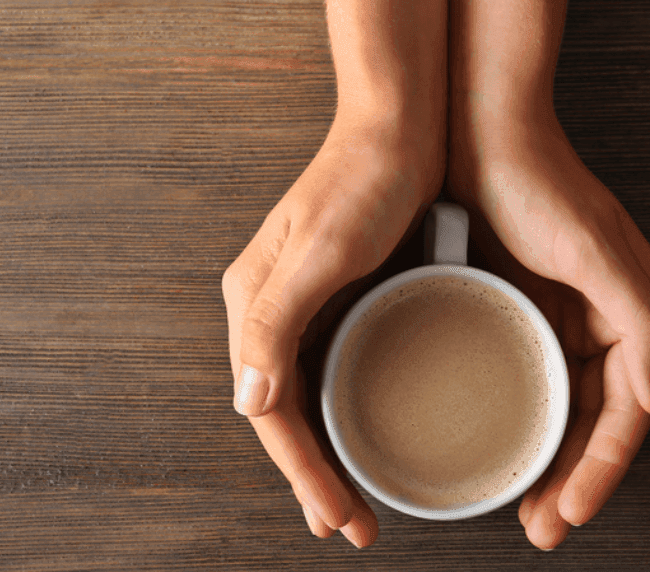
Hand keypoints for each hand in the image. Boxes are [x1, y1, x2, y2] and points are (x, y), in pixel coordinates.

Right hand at [222, 112, 443, 547]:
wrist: (401, 122)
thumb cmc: (366, 179)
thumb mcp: (322, 251)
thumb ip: (277, 322)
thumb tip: (248, 401)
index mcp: (253, 302)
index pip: (269, 409)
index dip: (301, 470)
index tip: (337, 517)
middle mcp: (267, 309)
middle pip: (281, 414)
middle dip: (311, 477)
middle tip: (351, 528)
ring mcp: (299, 304)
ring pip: (302, 400)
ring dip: (324, 456)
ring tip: (351, 505)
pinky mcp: (333, 297)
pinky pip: (326, 372)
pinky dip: (339, 416)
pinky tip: (362, 437)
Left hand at [447, 101, 649, 550]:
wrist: (479, 133)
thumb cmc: (539, 185)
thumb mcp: (599, 255)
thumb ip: (644, 326)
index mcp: (632, 316)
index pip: (626, 416)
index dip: (601, 472)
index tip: (568, 514)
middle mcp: (600, 323)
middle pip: (593, 422)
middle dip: (572, 480)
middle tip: (540, 526)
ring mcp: (557, 318)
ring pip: (559, 407)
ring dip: (545, 458)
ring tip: (520, 506)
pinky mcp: (516, 307)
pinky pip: (526, 377)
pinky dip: (519, 416)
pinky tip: (494, 441)